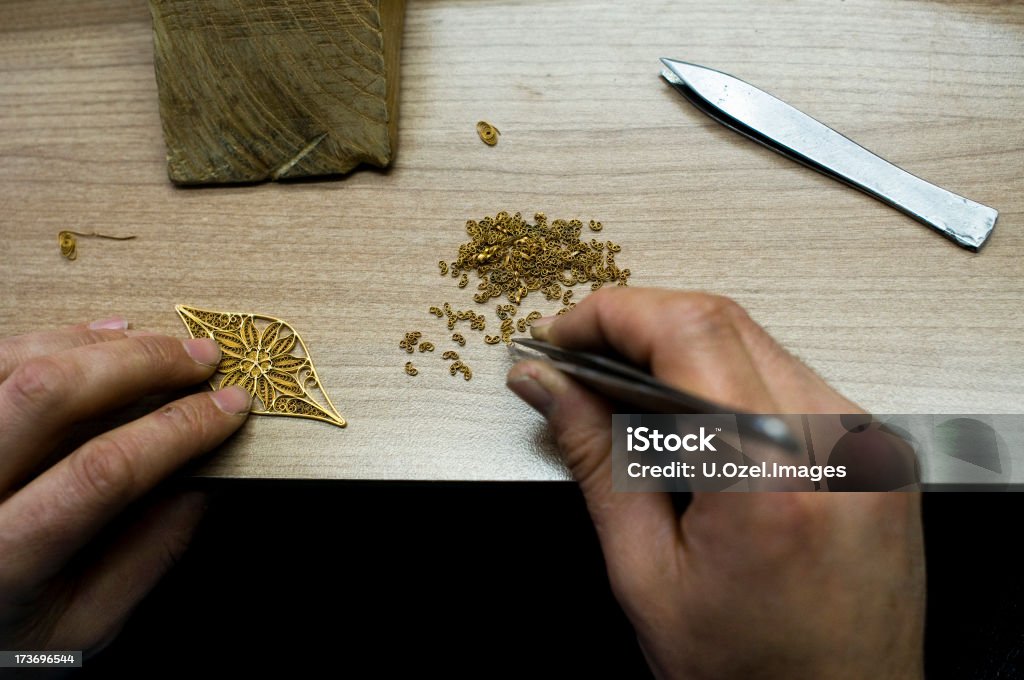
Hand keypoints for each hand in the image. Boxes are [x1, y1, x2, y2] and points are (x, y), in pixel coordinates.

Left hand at [0, 318, 250, 651]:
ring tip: (160, 342)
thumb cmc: (10, 635)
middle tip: (201, 357)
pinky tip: (99, 338)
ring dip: (100, 343)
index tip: (229, 408)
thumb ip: (146, 554)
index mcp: (1, 559)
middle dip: (142, 364)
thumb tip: (205, 475)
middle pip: (46, 394)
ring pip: (15, 363)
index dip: (177, 430)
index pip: (101, 472)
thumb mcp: (84, 623)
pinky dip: (54, 336)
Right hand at [507, 289, 923, 678]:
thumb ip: (597, 461)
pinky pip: (789, 379)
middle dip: (636, 326)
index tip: (561, 336)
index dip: (610, 315)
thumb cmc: (751, 678)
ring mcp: (867, 443)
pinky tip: (687, 420)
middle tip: (577, 363)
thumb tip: (549, 388)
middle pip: (722, 322)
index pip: (688, 332)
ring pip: (755, 342)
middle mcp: (838, 445)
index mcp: (773, 478)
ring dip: (679, 352)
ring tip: (623, 397)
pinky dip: (726, 381)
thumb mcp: (646, 575)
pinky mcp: (875, 450)